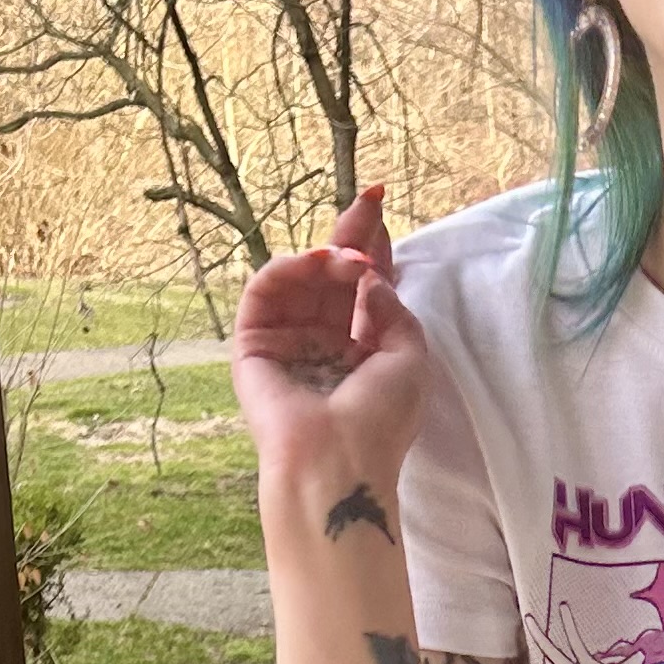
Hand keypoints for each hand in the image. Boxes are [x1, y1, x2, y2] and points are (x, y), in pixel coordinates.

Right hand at [231, 185, 425, 500]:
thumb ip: (393, 308)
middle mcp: (323, 343)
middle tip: (367, 204)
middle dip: (351, 237)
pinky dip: (289, 268)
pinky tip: (318, 263)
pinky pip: (265, 291)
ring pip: (300, 279)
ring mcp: (287, 343)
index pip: (363, 289)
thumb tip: (370, 274)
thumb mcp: (410, 356)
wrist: (337, 459)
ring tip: (351, 260)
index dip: (372, 249)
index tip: (380, 208)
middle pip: (332, 276)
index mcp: (361, 351)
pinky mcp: (253, 344)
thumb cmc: (380, 419)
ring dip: (328, 257)